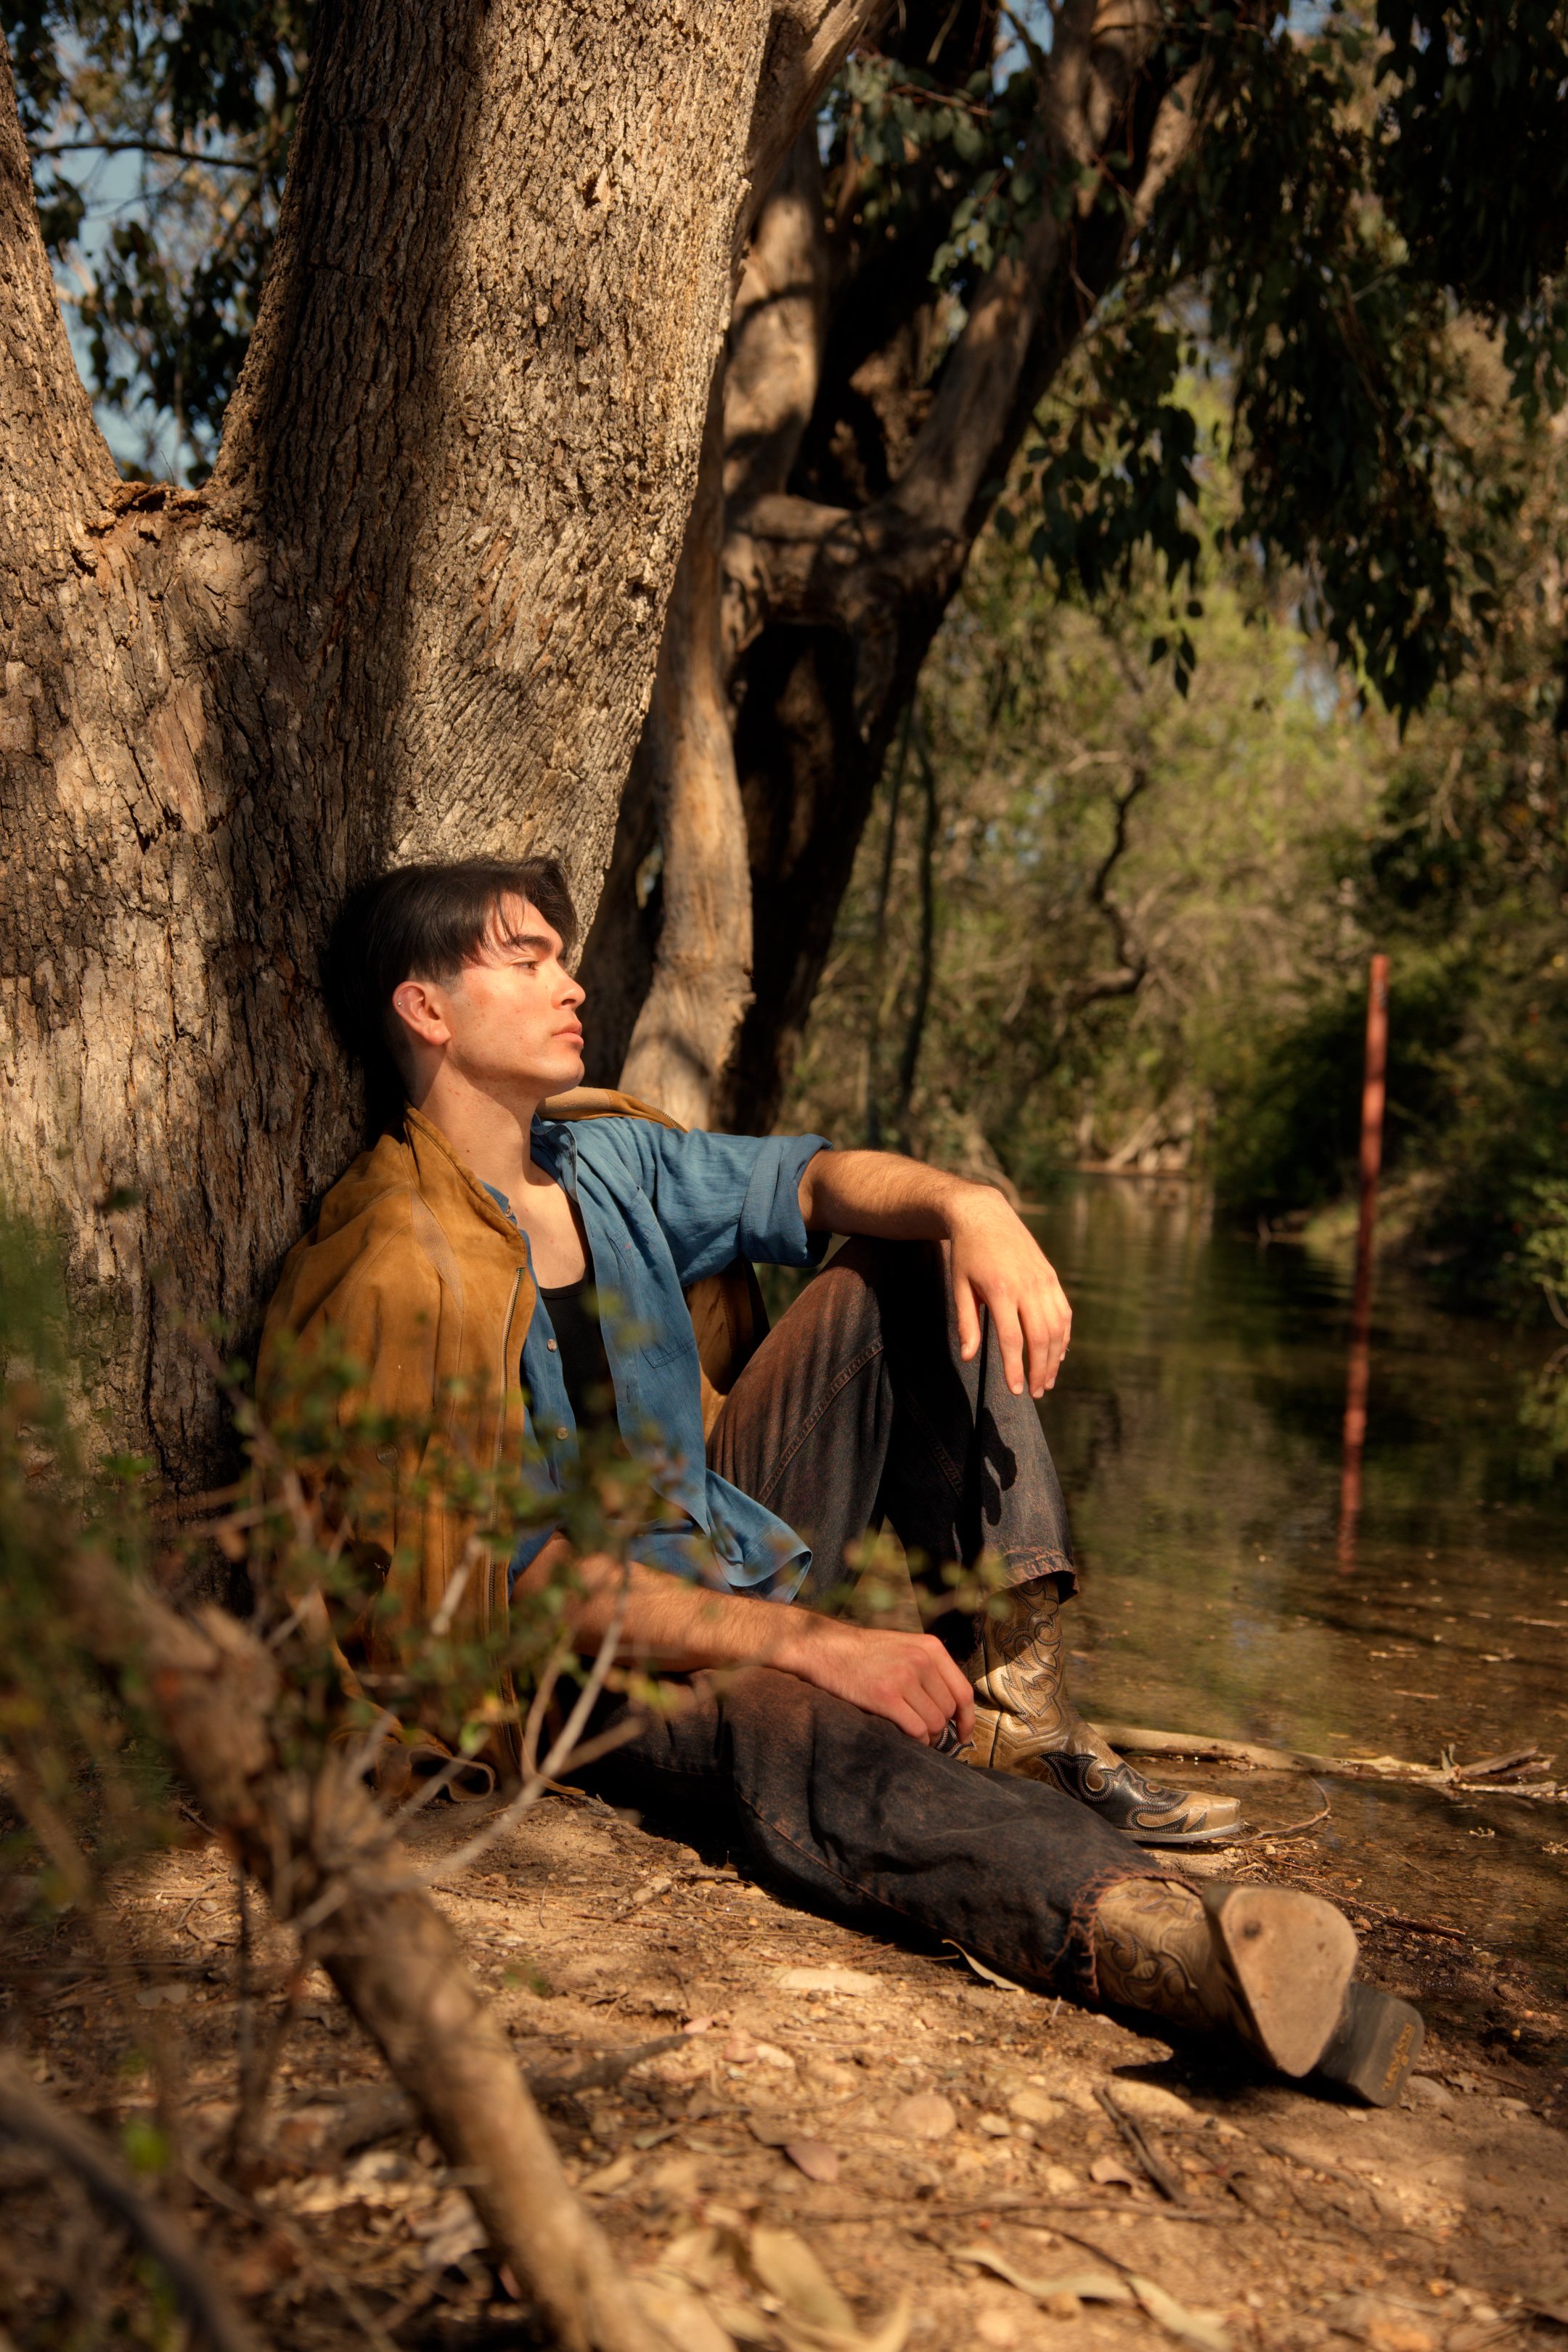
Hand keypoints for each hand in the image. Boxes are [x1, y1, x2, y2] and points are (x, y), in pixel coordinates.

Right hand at [770, 1616, 974, 1745]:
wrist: (826, 1648)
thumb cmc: (864, 1653)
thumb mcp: (904, 1647)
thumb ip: (929, 1669)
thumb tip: (953, 1707)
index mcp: (930, 1647)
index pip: (963, 1691)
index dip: (967, 1718)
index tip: (963, 1733)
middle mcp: (921, 1661)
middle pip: (947, 1711)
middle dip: (939, 1727)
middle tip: (923, 1732)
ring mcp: (903, 1678)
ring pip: (934, 1723)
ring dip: (926, 1736)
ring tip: (912, 1735)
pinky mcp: (885, 1696)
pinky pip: (915, 1730)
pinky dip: (914, 1741)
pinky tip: (904, 1738)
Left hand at [947, 1189, 1071, 1397]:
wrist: (985, 1214)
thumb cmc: (967, 1253)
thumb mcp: (959, 1286)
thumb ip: (966, 1323)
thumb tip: (969, 1358)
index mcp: (1000, 1290)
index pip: (1012, 1339)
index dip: (1015, 1368)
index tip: (1016, 1391)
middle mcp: (1027, 1285)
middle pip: (1040, 1337)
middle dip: (1040, 1369)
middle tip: (1036, 1392)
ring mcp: (1044, 1280)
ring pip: (1057, 1327)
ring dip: (1055, 1358)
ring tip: (1048, 1380)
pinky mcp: (1051, 1276)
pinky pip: (1064, 1312)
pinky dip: (1064, 1336)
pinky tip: (1058, 1354)